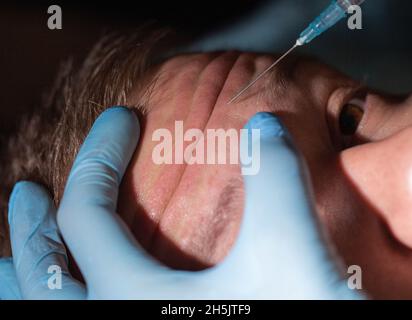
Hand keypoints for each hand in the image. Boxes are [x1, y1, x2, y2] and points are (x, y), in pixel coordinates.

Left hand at [0, 108, 363, 298]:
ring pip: (48, 316)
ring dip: (28, 283)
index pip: (85, 213)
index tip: (121, 120)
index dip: (98, 155)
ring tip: (12, 262)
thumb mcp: (290, 253)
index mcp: (132, 298)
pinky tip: (79, 297)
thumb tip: (265, 125)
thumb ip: (275, 180)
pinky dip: (68, 306)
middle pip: (43, 274)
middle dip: (33, 225)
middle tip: (24, 191)